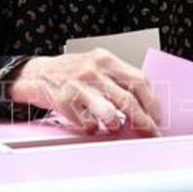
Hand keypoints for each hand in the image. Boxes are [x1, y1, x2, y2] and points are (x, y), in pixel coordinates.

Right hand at [9, 49, 160, 134]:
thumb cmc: (69, 72)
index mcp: (105, 59)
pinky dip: (92, 128)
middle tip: (149, 132)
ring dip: (117, 124)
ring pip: (110, 113)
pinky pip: (87, 123)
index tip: (157, 116)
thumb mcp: (95, 65)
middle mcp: (93, 70)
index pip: (139, 80)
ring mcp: (78, 85)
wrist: (35, 74)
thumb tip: (143, 104)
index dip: (152, 101)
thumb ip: (116, 79)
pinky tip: (90, 125)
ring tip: (115, 126)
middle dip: (143, 121)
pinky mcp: (64, 101)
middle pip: (128, 99)